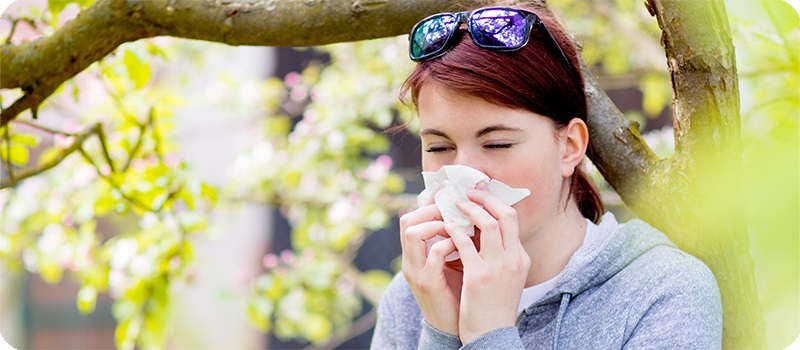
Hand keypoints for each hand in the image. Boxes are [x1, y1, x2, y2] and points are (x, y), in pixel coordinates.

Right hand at [399, 198, 461, 335]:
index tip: (452, 198)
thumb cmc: (458, 293)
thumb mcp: (454, 263)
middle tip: (456, 209)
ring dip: (438, 224)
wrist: (454, 328)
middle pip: (407, 221)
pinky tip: (464, 246)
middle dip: (432, 210)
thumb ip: (456, 241)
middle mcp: (410, 261)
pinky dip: (449, 244)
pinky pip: (434, 254)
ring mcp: (416, 272)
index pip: (412, 218)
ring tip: (458, 226)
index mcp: (415, 255)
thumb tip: (473, 214)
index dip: (429, 205)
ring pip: (413, 232)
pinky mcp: (428, 283)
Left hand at [446, 182, 530, 343]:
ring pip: (486, 225)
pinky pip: (465, 244)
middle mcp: (513, 259)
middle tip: (468, 192)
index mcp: (520, 257)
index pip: (512, 219)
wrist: (491, 333)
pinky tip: (446, 226)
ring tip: (455, 205)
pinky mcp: (478, 276)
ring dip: (469, 210)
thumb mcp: (506, 276)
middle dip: (485, 198)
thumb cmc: (495, 305)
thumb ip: (500, 254)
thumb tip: (483, 229)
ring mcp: (497, 267)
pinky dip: (455, 231)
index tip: (481, 193)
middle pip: (504, 215)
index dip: (495, 202)